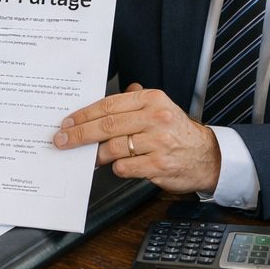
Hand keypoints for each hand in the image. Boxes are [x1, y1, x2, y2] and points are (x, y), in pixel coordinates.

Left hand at [52, 84, 220, 192]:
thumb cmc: (178, 133)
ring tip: (90, 158)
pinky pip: (125, 167)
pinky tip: (118, 166)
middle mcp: (156, 119)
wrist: (207, 157)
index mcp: (152, 100)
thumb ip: (133, 101)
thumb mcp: (160, 108)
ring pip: (113, 148)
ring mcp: (158, 143)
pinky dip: (116, 168)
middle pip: (107, 126)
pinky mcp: (159, 166)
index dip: (84, 115)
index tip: (68, 123)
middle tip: (63, 141)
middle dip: (79, 134)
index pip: (109, 104)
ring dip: (96, 155)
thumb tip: (101, 104)